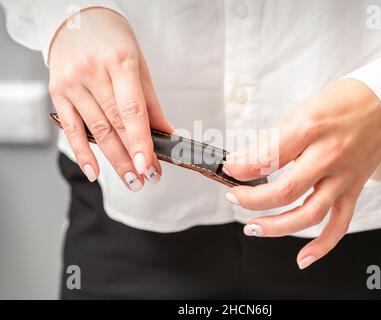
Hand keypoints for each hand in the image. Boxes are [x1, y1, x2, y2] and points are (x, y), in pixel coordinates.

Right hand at [48, 8, 172, 189]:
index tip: (150, 166)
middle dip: (132, 157)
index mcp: (120, 62)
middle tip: (146, 179)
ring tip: (131, 180)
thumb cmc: (114, 43)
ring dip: (114, 160)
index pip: (132, 110)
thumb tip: (167, 134)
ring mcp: (72, 83)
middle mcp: (93, 72)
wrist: (79, 20)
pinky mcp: (57, 92)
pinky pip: (70, 128)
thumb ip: (151, 103)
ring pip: (96, 130)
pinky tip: (94, 171)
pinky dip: (82, 153)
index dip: (141, 141)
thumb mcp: (139, 67)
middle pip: (115, 124)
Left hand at [223, 79, 380, 268]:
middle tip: (235, 197)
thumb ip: (273, 140)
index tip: (229, 170)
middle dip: (252, 199)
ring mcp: (344, 176)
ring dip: (277, 227)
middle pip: (285, 191)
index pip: (267, 158)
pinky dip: (322, 245)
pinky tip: (303, 257)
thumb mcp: (300, 111)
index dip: (240, 168)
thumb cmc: (343, 102)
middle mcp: (328, 156)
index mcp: (310, 129)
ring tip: (253, 228)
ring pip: (309, 214)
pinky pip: (339, 224)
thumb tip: (245, 162)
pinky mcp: (354, 189)